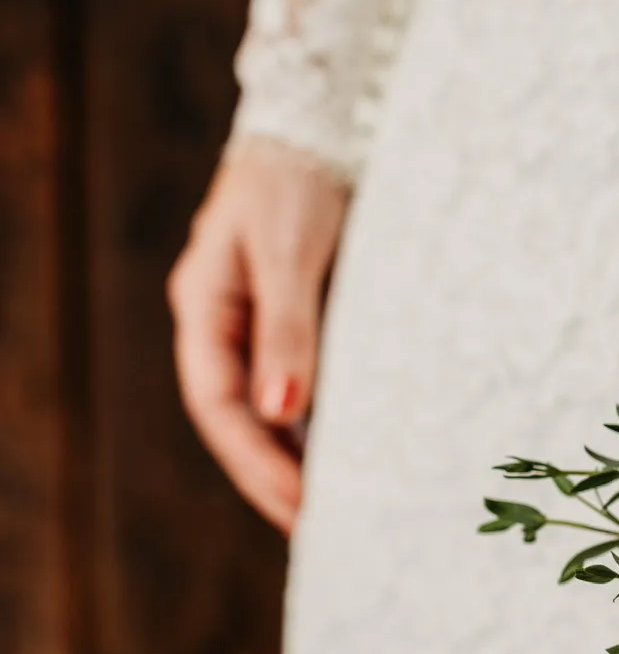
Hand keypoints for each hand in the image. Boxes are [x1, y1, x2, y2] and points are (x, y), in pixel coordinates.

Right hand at [168, 136, 349, 532]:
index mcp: (208, 309)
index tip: (302, 511)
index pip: (222, 409)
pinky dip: (340, 419)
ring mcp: (272, 320)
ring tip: (354, 508)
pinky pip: (322, 379)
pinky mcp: (315, 314)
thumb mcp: (288, 251)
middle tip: (327, 534)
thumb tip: (281, 413)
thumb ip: (289, 327)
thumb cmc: (300, 177)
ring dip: (311, 456)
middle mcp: (234, 322)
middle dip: (280, 478)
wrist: (329, 120)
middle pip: (247, 419)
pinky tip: (375, 450)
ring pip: (283, 405)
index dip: (258, 465)